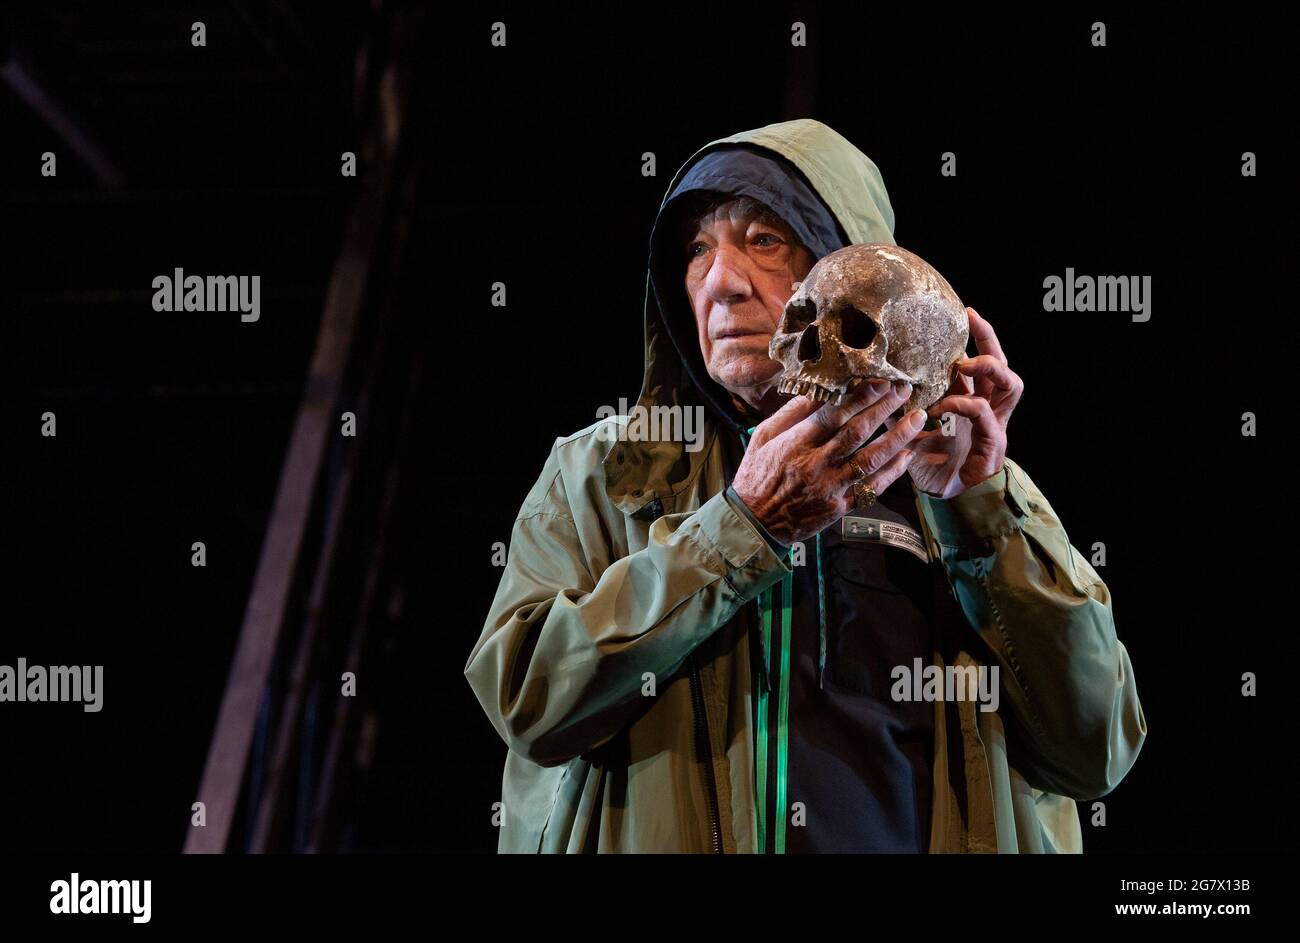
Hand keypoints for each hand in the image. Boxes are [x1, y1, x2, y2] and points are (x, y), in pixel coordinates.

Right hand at [732, 378, 927, 544]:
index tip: (880, 381)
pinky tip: (907, 455)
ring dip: (897, 438)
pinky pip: (872, 488)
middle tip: (904, 390)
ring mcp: (830, 488)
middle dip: (883, 409)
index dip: (859, 396)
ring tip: (917, 419)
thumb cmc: (757, 474)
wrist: (755, 523)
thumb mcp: (763, 437)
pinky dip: (892, 472)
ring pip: (870, 460)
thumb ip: (791, 413)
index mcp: (795, 444)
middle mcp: (815, 464)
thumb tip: (818, 389)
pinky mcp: (839, 507)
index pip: (833, 415)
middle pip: (856, 432)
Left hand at [888, 307, 1023, 498]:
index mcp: (971, 402)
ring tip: (965, 363)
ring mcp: (995, 428)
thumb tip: (878, 380)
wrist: (938, 499)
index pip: (981, 364)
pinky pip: (985, 417)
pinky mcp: (992, 447)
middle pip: (1004, 367)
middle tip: (972, 323)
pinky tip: (941, 407)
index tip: (965, 312)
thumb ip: (902, 404)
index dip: (978, 337)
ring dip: (988, 370)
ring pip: (1010, 387)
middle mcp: (988, 411)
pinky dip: (964, 405)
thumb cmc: (928, 463)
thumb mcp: (909, 426)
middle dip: (990, 342)